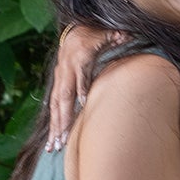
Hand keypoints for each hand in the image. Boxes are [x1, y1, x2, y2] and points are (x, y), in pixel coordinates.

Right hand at [46, 23, 123, 151]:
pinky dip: (53, 124)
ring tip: (53, 147)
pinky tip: (52, 141)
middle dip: (62, 119)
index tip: (83, 105)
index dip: (81, 90)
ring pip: (54, 106)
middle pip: (63, 97)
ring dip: (54, 127)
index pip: (80, 77)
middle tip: (62, 140)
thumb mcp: (105, 35)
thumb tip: (127, 35)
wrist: (74, 32)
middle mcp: (66, 72)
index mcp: (79, 59)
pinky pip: (52, 107)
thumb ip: (115, 37)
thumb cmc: (93, 36)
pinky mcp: (57, 86)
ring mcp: (60, 80)